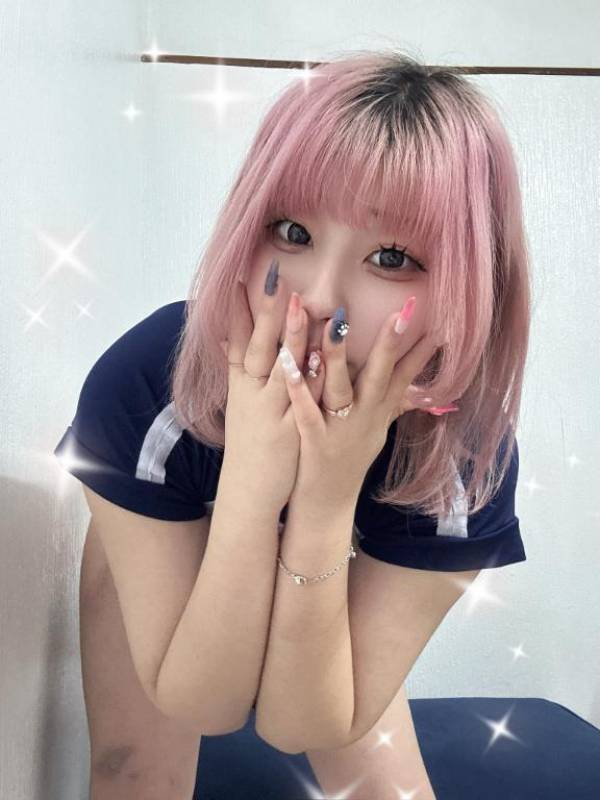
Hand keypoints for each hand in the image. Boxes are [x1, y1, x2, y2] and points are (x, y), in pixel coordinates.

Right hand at [219, 269, 312, 511]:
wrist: (248, 494)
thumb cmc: (249, 447)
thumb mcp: (241, 406)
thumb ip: (240, 369)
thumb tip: (227, 335)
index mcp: (242, 387)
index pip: (238, 341)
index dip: (239, 310)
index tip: (239, 277)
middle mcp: (253, 395)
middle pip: (259, 347)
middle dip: (266, 312)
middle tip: (274, 279)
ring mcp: (271, 412)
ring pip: (281, 368)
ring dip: (291, 335)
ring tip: (301, 304)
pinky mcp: (290, 429)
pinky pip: (302, 399)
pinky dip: (309, 377)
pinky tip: (319, 357)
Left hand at [279, 304, 458, 506]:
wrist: (328, 506)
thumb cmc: (350, 461)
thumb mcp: (379, 431)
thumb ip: (397, 404)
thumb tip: (424, 388)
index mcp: (379, 412)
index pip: (406, 376)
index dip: (423, 351)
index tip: (443, 323)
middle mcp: (364, 418)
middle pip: (380, 376)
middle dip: (391, 344)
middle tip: (402, 312)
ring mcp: (339, 429)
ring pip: (340, 387)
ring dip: (337, 356)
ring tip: (336, 323)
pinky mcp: (313, 442)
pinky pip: (305, 411)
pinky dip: (298, 388)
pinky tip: (289, 364)